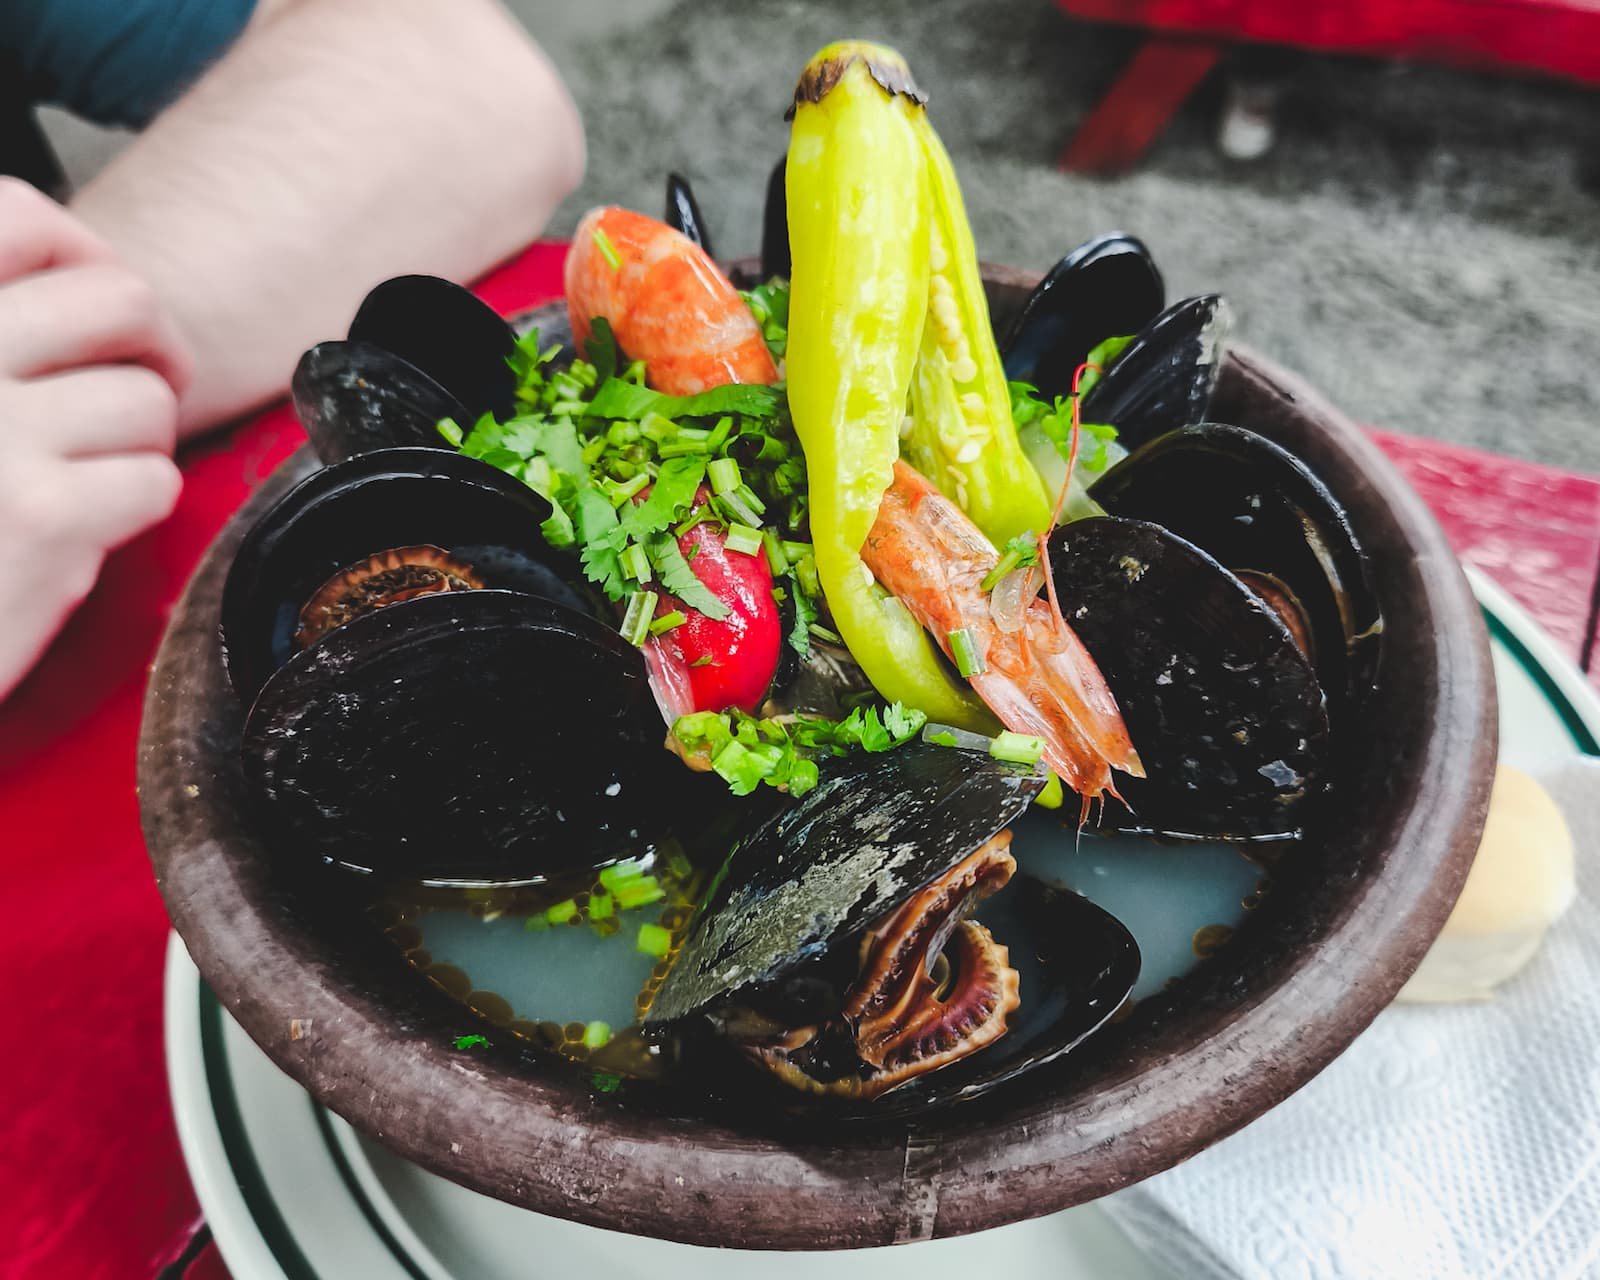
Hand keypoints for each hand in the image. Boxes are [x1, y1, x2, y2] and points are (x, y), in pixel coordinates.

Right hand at [0, 178, 193, 701]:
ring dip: (137, 442)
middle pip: (123, 299)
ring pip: (148, 398)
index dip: (80, 251)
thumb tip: (72, 269)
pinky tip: (79, 528)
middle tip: (137, 388)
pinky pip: (153, 480)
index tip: (90, 303)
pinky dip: (134, 507)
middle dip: (152, 350)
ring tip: (82, 475)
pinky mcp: (41, 518)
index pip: (16, 213)